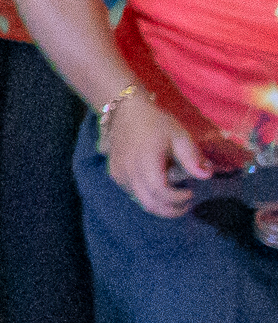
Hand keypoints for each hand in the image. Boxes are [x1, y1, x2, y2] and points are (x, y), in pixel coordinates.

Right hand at [101, 86, 214, 216]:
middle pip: (150, 203)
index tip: (191, 192)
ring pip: (141, 201)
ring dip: (160, 205)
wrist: (126, 112)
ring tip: (174, 196)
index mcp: (146, 160)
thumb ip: (192, 157)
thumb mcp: (179, 135)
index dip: (178, 198)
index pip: (161, 191)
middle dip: (171, 210)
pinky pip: (133, 194)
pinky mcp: (115, 175)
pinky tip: (158, 187)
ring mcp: (119, 174)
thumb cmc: (156, 123)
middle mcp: (129, 171)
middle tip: (186, 206)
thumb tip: (206, 176)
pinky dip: (148, 197)